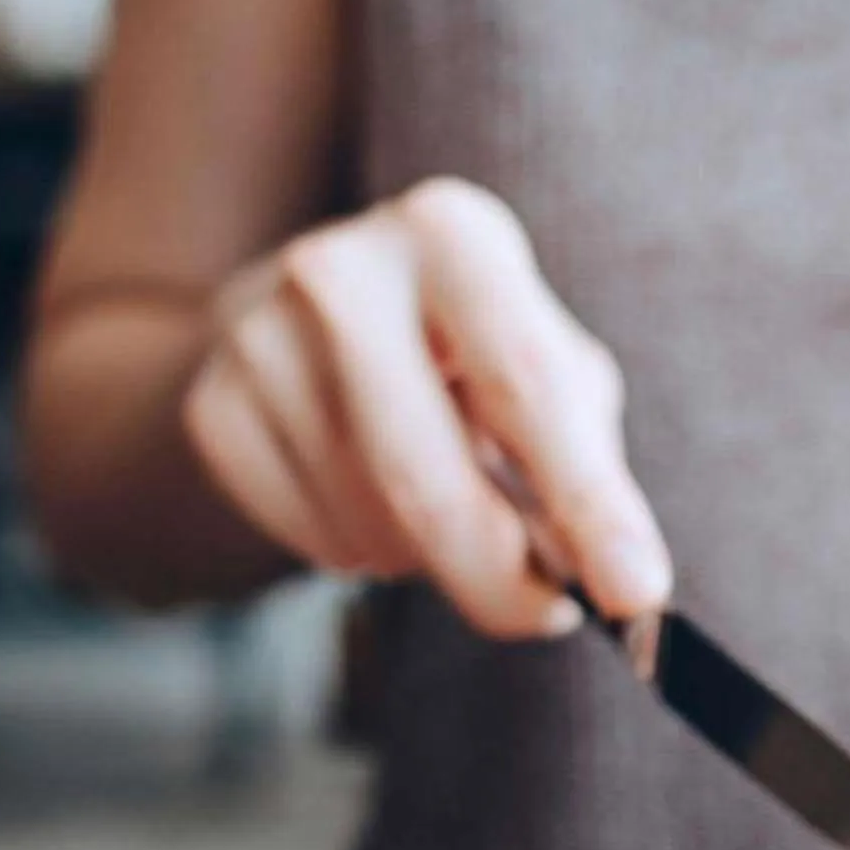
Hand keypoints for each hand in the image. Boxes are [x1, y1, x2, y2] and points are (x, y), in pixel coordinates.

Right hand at [181, 176, 668, 636]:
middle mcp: (341, 269)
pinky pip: (317, 544)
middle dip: (501, 580)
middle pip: (430, 482)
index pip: (528, 387)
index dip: (590, 503)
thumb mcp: (542, 368)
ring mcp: (258, 338)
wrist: (299, 327)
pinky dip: (367, 555)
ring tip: (442, 504)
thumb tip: (615, 582)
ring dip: (432, 558)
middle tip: (548, 615)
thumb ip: (583, 463)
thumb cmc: (463, 356)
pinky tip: (372, 501)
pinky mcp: (212, 408)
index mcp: (452, 234)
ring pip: (375, 528)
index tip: (636, 594)